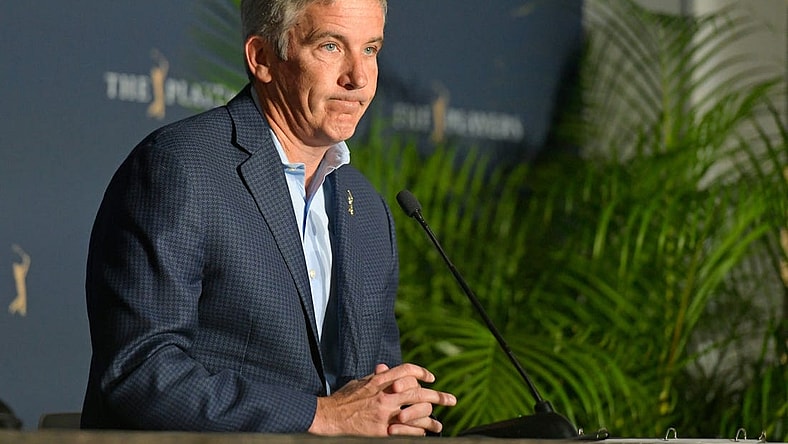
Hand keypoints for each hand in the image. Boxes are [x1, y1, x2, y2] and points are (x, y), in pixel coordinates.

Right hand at [308, 363, 456, 436]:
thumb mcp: (358, 383)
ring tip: (439, 424)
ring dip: (432, 420)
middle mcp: (384, 396)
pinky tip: (423, 433)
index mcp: (379, 382)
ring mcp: (384, 415)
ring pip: (417, 414)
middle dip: (439, 397)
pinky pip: (408, 432)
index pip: (407, 371)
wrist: (328, 418)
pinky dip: (418, 432)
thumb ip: (375, 377)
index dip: (422, 373)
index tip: (431, 378)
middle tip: (452, 400)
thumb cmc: (342, 400)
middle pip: (418, 393)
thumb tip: (386, 368)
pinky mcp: (382, 431)